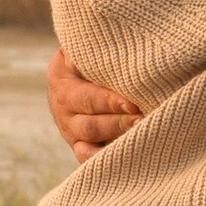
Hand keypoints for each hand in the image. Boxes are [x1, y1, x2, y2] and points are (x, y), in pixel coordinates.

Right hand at [48, 45, 142, 161]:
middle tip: (142, 121)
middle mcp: (62, 109)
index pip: (87, 97)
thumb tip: (93, 53)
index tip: (132, 105)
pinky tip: (125, 157)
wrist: (80, 70)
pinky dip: (102, 160)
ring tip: (140, 136)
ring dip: (115, 141)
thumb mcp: (83, 45)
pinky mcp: (79, 145)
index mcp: (62, 81)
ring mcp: (70, 131)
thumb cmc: (91, 53)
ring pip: (88, 145)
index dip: (109, 102)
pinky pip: (85, 159)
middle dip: (118, 124)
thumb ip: (89, 47)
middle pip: (90, 125)